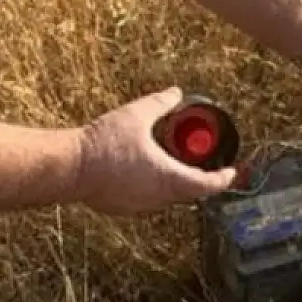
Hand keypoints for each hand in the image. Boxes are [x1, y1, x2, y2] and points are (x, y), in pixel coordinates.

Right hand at [73, 87, 236, 216]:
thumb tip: (176, 92)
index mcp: (168, 178)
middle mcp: (158, 198)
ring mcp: (140, 206)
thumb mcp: (136, 115)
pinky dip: (156, 189)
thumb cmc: (103, 143)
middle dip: (201, 180)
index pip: (207, 185)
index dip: (223, 179)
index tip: (232, 172)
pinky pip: (148, 201)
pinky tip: (148, 173)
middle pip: (190, 194)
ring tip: (178, 167)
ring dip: (177, 185)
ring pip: (169, 199)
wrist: (69, 167)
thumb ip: (160, 103)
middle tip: (208, 166)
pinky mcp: (123, 208)